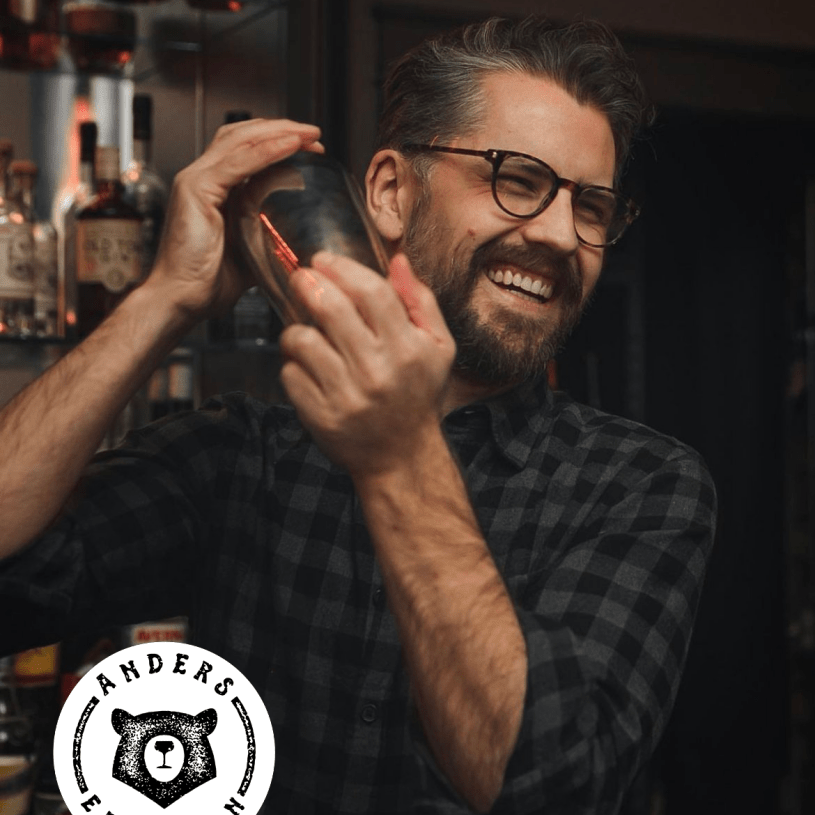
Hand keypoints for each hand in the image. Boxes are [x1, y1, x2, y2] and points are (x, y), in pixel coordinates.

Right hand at [145, 119, 323, 321]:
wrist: (183, 299)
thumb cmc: (210, 281)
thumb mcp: (251, 245)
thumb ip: (267, 223)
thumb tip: (295, 216)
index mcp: (214, 188)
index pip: (247, 149)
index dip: (278, 141)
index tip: (310, 146)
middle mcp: (202, 178)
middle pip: (244, 135)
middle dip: (281, 130)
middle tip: (314, 135)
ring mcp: (196, 180)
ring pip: (241, 140)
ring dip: (279, 133)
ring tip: (308, 134)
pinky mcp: (196, 189)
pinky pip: (238, 162)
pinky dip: (267, 151)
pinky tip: (290, 146)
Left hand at [279, 252, 455, 478]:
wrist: (402, 457)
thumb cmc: (418, 394)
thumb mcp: (438, 347)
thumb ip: (420, 301)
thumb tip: (398, 260)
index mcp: (409, 349)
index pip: (372, 292)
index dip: (341, 268)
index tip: (323, 260)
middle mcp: (378, 371)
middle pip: (331, 308)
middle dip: (307, 284)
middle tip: (301, 278)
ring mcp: (347, 396)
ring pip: (302, 340)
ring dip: (296, 328)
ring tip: (304, 331)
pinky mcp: (322, 416)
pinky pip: (291, 374)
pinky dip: (293, 364)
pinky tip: (307, 367)